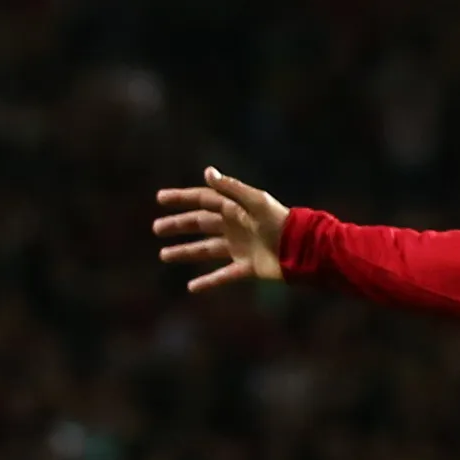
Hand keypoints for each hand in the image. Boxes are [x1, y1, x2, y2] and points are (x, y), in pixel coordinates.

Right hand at [153, 166, 289, 291]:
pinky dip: (208, 282)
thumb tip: (207, 172)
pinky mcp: (248, 267)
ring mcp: (240, 247)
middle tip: (157, 228)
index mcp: (235, 208)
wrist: (303, 249)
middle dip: (178, 225)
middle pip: (200, 224)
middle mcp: (235, 227)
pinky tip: (191, 287)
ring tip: (164, 255)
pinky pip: (223, 275)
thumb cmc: (281, 221)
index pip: (203, 200)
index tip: (160, 198)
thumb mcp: (256, 201)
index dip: (182, 198)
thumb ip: (231, 188)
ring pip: (206, 249)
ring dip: (185, 251)